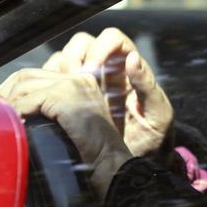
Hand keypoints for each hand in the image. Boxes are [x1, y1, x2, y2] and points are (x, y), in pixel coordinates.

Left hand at [0, 69, 131, 200]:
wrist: (109, 163)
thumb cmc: (91, 152)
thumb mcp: (71, 123)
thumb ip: (52, 109)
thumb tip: (18, 107)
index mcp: (81, 81)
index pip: (36, 75)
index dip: (13, 88)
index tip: (2, 105)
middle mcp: (78, 77)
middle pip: (27, 75)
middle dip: (6, 91)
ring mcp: (72, 85)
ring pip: (24, 85)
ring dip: (10, 103)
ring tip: (4, 120)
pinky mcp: (65, 96)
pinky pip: (29, 100)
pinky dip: (18, 112)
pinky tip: (16, 125)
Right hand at [42, 28, 173, 156]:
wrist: (141, 167)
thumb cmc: (155, 140)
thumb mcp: (159, 115)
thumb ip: (148, 86)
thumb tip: (132, 58)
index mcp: (130, 70)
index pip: (114, 40)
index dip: (100, 47)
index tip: (91, 69)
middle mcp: (107, 73)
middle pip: (83, 44)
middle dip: (74, 56)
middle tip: (72, 81)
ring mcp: (88, 86)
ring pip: (65, 59)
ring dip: (58, 70)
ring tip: (61, 92)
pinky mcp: (72, 101)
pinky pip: (53, 81)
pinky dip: (47, 85)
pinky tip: (52, 102)